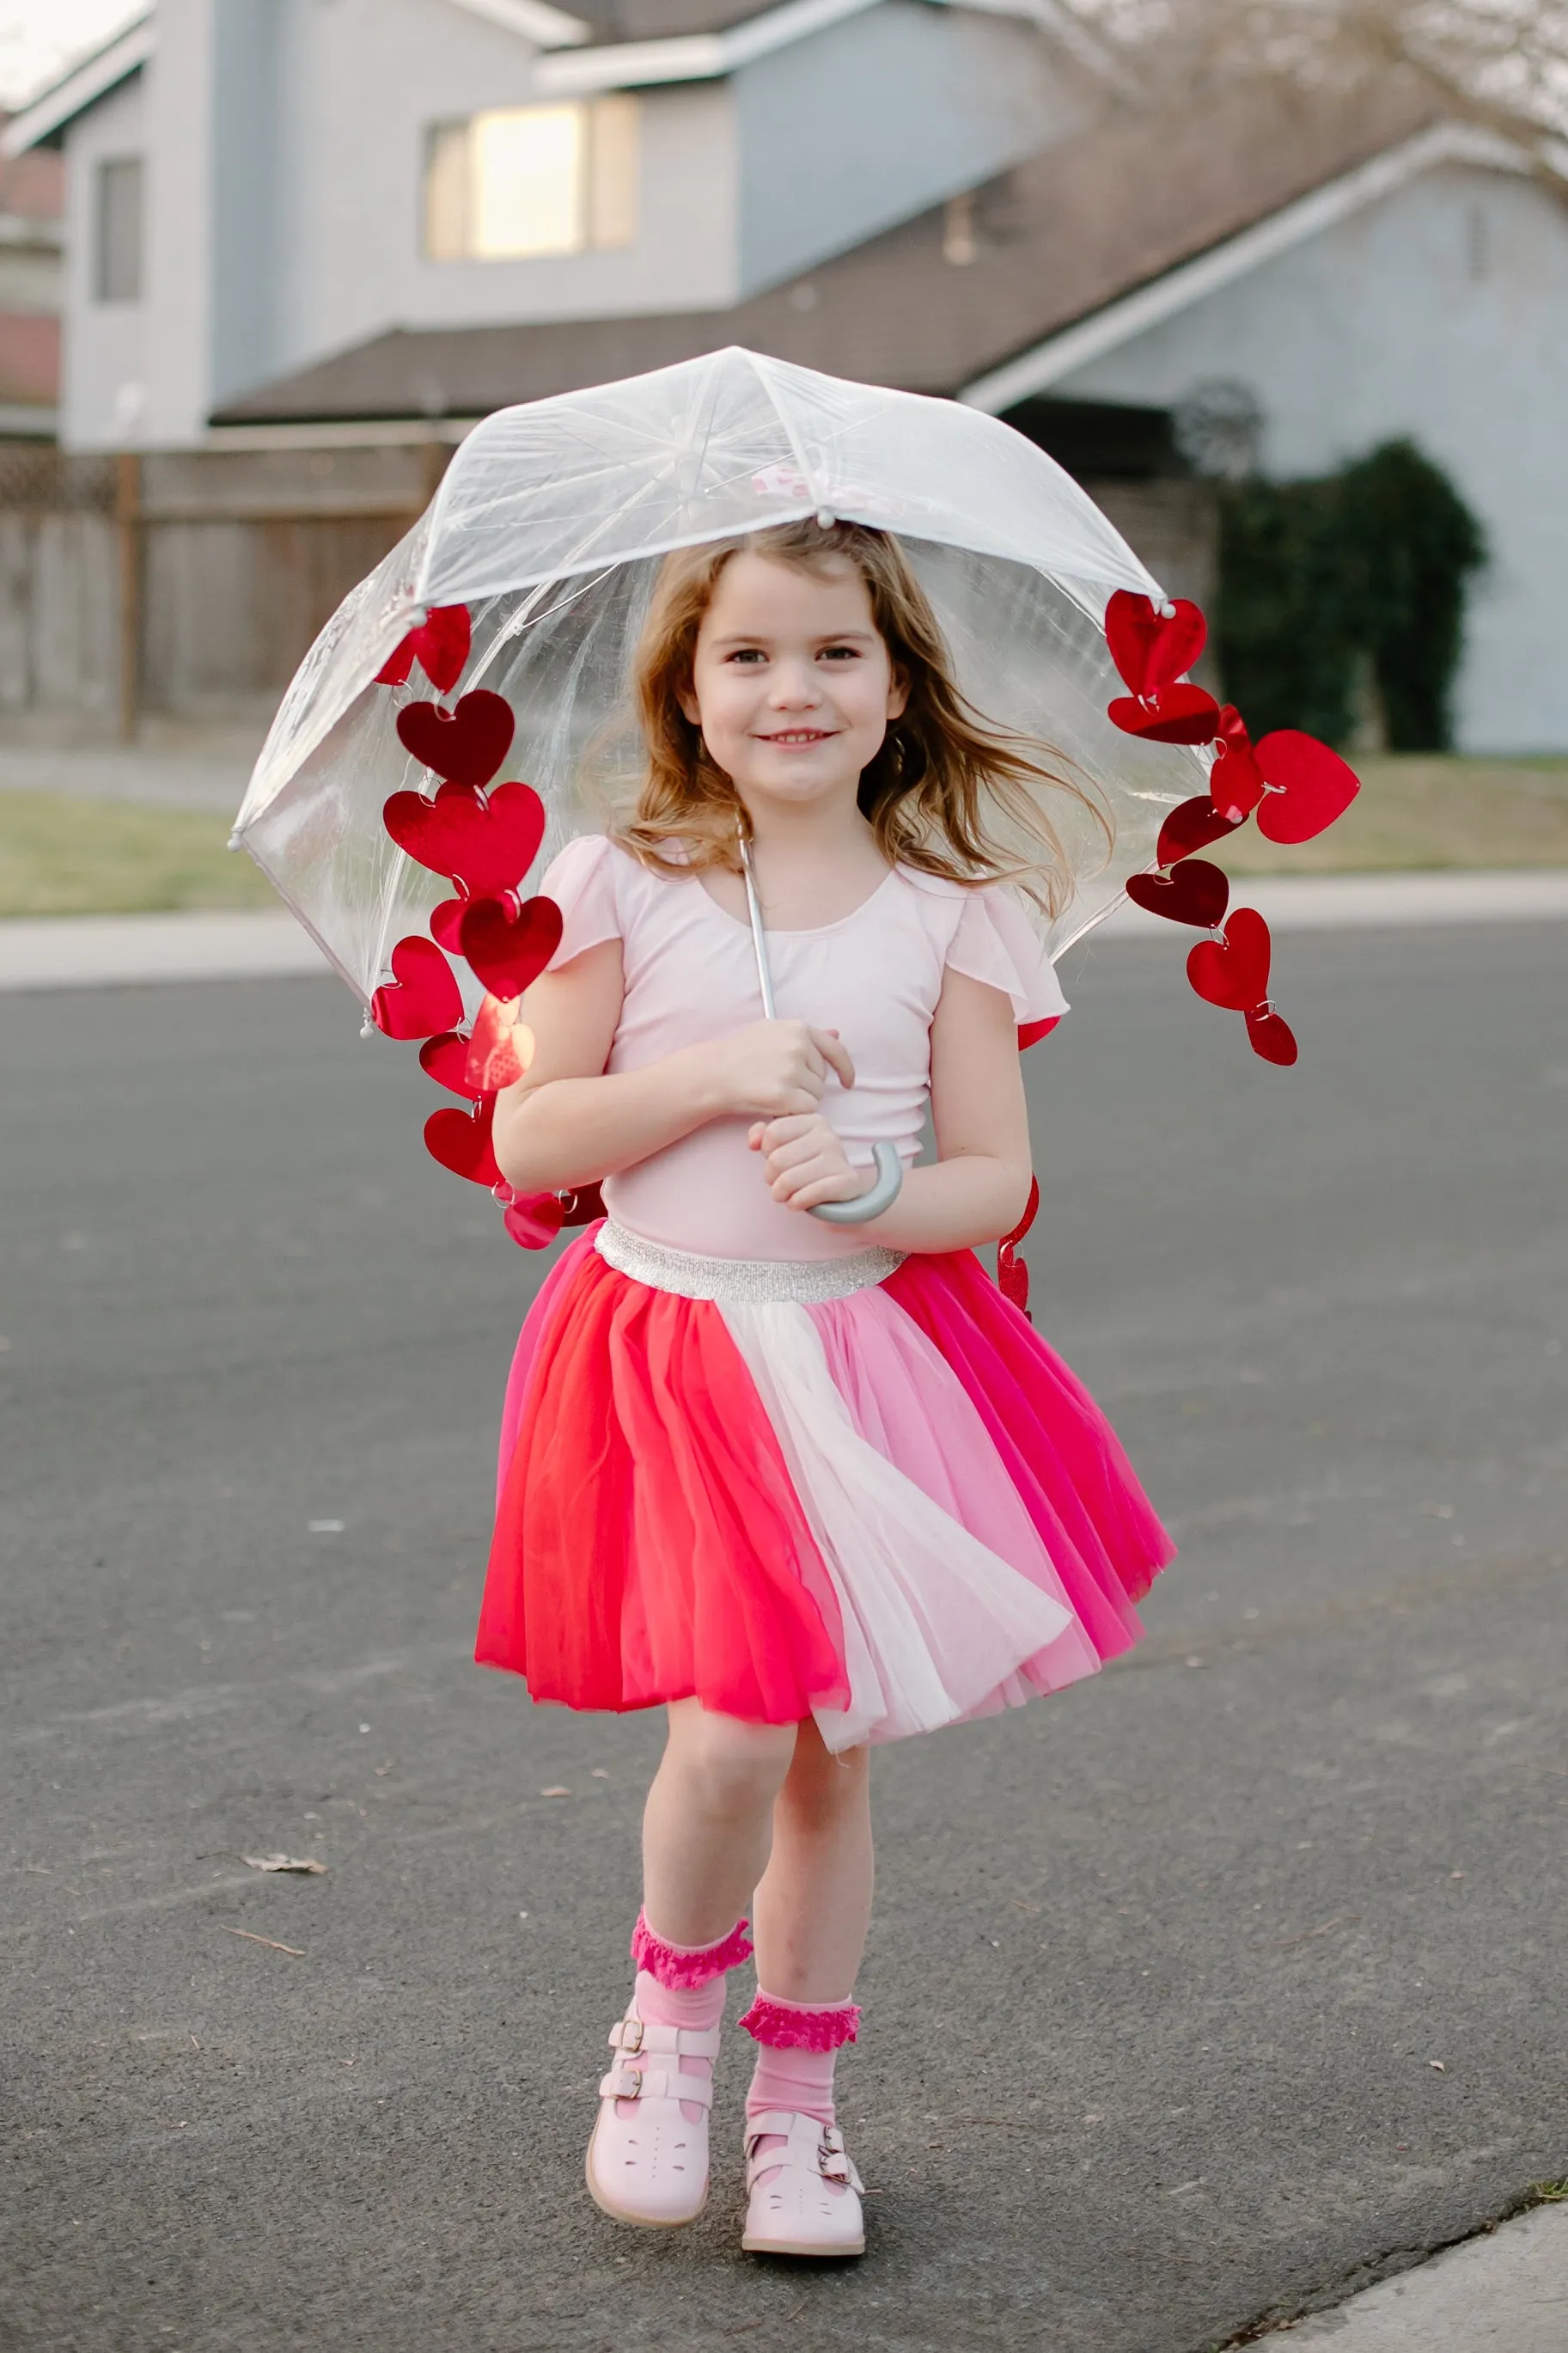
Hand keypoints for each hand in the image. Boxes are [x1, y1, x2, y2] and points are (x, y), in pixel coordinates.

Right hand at [704, 1020, 855, 1121]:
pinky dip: (793, 1112)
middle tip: (778, 1082)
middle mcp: (798, 1046)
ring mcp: (791, 1070)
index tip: (847, 1082)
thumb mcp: (772, 1031)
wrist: (713, 1073)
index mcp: (798, 1029)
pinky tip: (774, 1104)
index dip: (845, 1069)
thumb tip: (836, 1034)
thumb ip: (804, 1036)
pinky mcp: (784, 1094)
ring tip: (772, 1091)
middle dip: (806, 1084)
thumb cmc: (740, 1054)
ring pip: (816, 1095)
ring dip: (800, 1100)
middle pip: (822, 1077)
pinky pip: (807, 1110)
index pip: (836, 1050)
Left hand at [748, 1112, 871, 1211]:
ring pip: (788, 1180)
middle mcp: (827, 1135)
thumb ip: (764, 1136)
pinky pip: (806, 1195)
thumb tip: (753, 1142)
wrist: (844, 1192)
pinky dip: (795, 1203)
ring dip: (781, 1194)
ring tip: (787, 1195)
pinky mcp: (845, 1181)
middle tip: (779, 1184)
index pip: (772, 1133)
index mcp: (813, 1120)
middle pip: (777, 1159)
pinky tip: (797, 1203)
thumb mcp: (786, 1146)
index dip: (766, 1153)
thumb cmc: (809, 1167)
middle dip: (771, 1178)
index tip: (776, 1162)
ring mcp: (838, 1157)